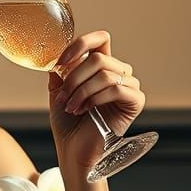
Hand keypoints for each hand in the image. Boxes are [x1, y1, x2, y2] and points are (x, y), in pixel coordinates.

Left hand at [47, 30, 145, 171]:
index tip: (60, 62)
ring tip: (71, 107)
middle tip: (62, 97)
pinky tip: (85, 110)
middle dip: (74, 78)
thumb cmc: (68, 125)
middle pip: (98, 58)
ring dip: (81, 91)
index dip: (81, 44)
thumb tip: (55, 60)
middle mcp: (119, 73)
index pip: (100, 39)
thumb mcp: (58, 93)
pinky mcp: (135, 101)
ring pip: (104, 74)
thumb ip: (59, 73)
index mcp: (102, 67)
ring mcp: (129, 86)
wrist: (74, 151)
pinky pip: (115, 89)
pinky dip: (95, 98)